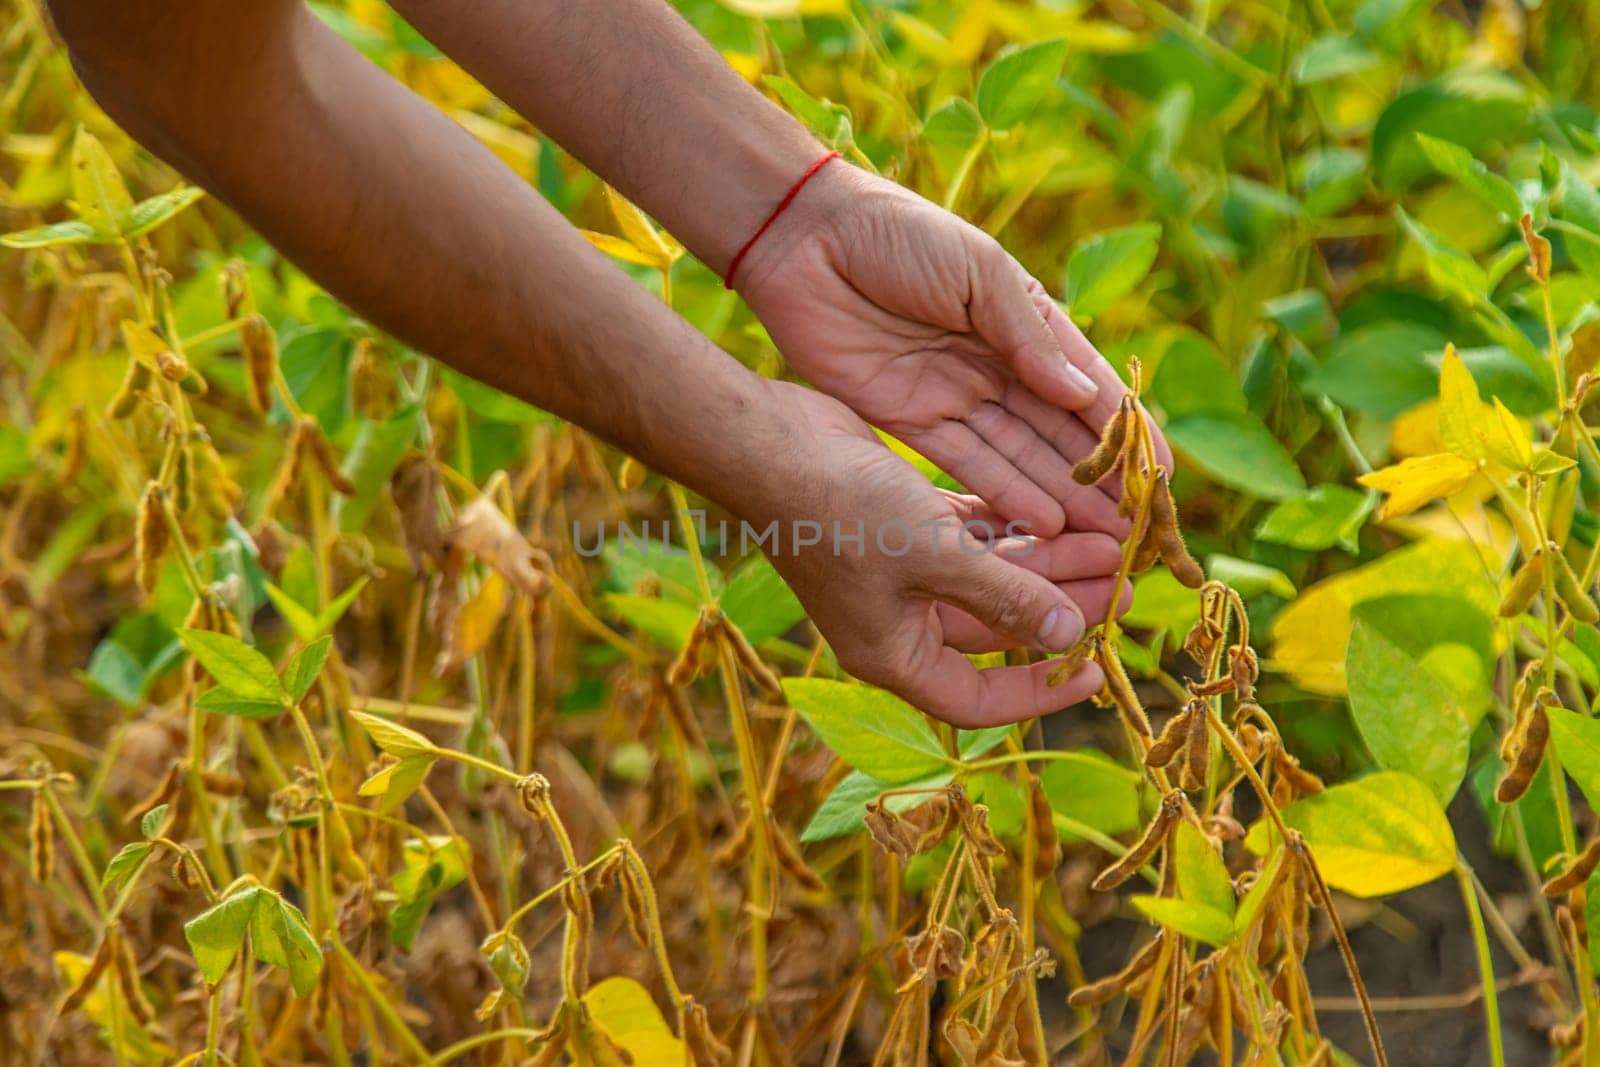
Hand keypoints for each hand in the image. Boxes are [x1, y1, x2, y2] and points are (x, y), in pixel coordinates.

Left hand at [735, 164, 1170, 541]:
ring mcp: (953, 394)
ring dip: (1061, 496)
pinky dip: (1003, 492)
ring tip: (1103, 537)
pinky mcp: (908, 418)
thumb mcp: (977, 272)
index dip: (1125, 430)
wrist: (805, 238)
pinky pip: (965, 464)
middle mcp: (995, 363)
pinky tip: (1043, 523)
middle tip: (1140, 526)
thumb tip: (1084, 397)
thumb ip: (1028, 336)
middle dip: (1100, 479)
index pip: (1087, 383)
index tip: (1162, 474)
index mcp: (1023, 319)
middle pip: (1057, 432)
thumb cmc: (897, 233)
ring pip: (1019, 456)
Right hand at [747, 382, 1129, 726]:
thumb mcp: (934, 557)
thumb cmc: (842, 511)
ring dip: (1048, 563)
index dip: (1041, 692)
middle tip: (1126, 586)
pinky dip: (1013, 531)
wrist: (770, 445)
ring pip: (992, 578)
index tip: (1097, 668)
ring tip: (1110, 543)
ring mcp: (901, 573)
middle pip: (997, 630)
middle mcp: (899, 621)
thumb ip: (1005, 597)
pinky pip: (972, 539)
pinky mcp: (905, 524)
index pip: (979, 700)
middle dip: (1062, 608)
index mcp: (894, 655)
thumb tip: (1068, 635)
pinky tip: (1061, 514)